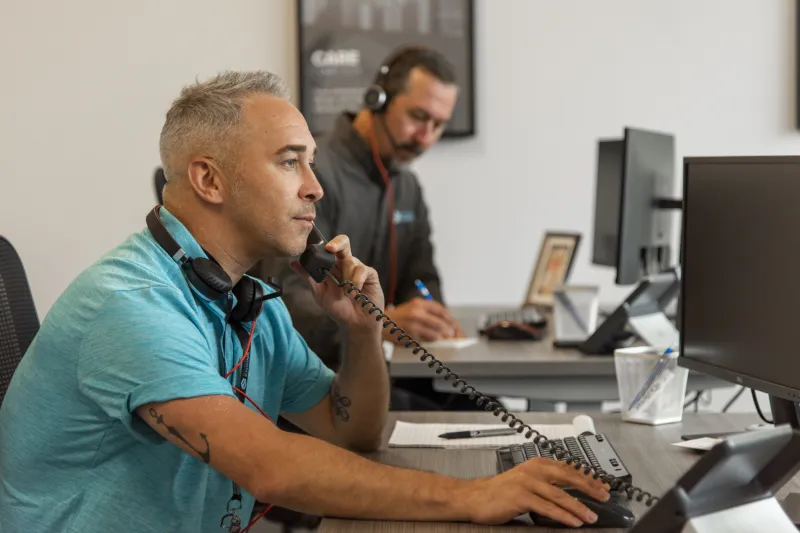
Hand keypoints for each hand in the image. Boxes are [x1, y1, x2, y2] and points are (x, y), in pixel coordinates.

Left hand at [291, 235, 383, 332]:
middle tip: (330, 249)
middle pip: (343, 242)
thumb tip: (292, 262)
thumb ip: (308, 277)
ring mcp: (358, 268)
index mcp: (332, 265)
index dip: (323, 244)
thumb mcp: (319, 293)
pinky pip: (362, 270)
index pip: (328, 248)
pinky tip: (355, 293)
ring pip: (350, 260)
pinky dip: (356, 281)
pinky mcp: (370, 274)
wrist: (355, 324)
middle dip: (337, 243)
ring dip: (346, 277)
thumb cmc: (338, 308)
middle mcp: (345, 263)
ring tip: (345, 293)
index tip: (315, 246)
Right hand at [382, 298, 464, 343]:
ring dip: (443, 338)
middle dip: (450, 330)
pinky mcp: (410, 334)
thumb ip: (427, 312)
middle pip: (441, 322)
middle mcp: (417, 311)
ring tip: (446, 340)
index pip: (441, 310)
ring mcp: (413, 323)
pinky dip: (432, 342)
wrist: (381, 322)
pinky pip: (426, 340)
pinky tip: (434, 343)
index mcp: (419, 303)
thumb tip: (446, 323)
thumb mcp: (413, 308)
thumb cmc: (399, 317)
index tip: (454, 326)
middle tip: (453, 335)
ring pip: (435, 333)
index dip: (450, 319)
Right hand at [460, 458, 610, 526]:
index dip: (588, 477)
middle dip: (589, 488)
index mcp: (537, 464)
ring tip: (591, 516)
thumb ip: (547, 483)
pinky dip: (563, 515)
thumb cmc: (501, 491)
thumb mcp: (527, 481)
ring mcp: (526, 483)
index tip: (603, 485)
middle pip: (568, 477)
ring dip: (578, 507)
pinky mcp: (520, 497)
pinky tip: (573, 521)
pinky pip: (547, 507)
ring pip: (559, 495)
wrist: (475, 497)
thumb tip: (572, 492)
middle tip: (604, 497)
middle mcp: (533, 470)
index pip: (568, 468)